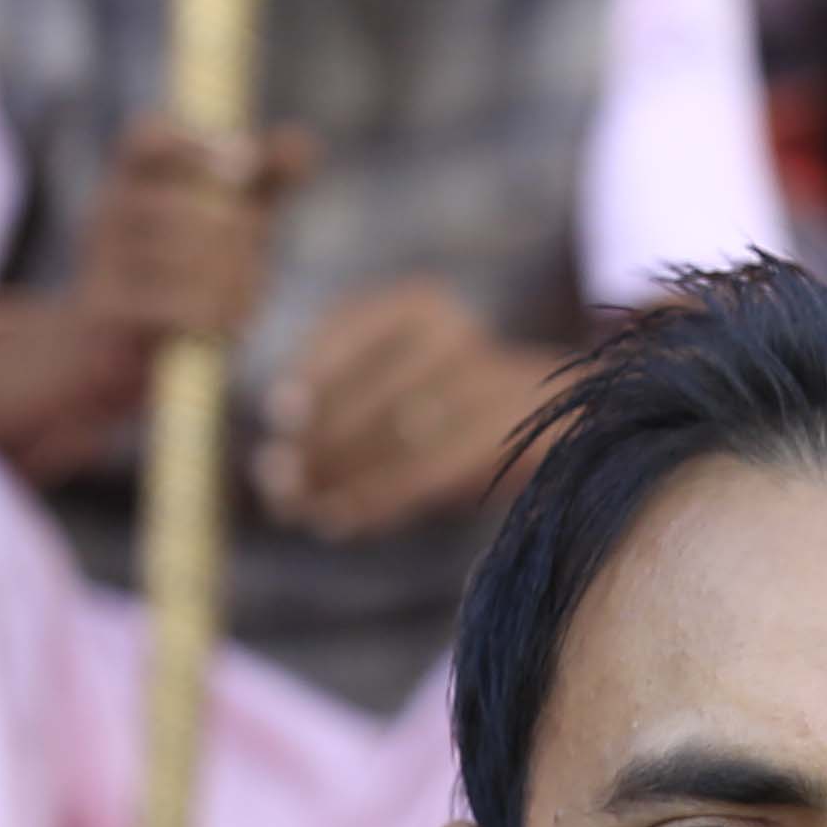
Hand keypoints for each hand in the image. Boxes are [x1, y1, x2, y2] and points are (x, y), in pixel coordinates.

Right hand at [72, 118, 309, 350]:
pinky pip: (170, 307)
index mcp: (128, 182)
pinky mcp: (106, 314)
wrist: (97, 354)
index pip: (147, 139)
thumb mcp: (219, 224)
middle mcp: (107, 212)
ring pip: (183, 257)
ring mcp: (101, 261)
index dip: (195, 144)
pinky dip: (212, 317)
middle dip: (238, 235)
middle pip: (187, 204)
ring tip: (246, 305)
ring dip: (231, 284)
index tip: (245, 163)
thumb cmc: (173, 278)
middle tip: (256, 266)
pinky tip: (229, 330)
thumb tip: (305, 143)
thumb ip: (260, 183)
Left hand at [256, 278, 568, 539]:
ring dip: (339, 481)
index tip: (279, 414)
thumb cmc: (443, 400)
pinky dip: (377, 503)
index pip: (356, 328)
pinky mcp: (506, 439)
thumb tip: (270, 469)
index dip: (315, 371)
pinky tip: (338, 522)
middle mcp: (459, 336)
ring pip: (397, 440)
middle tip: (275, 482)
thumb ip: (335, 407)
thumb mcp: (391, 379)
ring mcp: (489, 386)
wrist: (556, 416)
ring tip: (297, 508)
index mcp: (423, 304)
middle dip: (318, 444)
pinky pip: (427, 476)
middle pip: (373, 392)